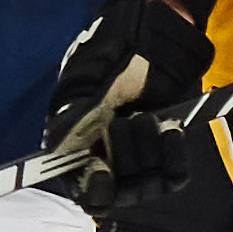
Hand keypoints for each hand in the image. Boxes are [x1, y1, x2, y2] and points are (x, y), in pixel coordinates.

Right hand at [44, 0, 211, 207]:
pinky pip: (174, 175)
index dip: (92, 188)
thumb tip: (58, 150)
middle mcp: (107, 163)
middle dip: (123, 156)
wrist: (155, 39)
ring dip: (147, 152)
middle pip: (117, 192)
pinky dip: (174, 155)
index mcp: (76, 150)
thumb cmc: (112, 56)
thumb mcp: (89, 81)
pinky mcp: (169, 157)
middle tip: (126, 119)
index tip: (101, 171)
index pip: (84, 192)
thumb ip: (76, 116)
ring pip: (145, 186)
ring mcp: (140, 163)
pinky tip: (171, 129)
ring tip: (146, 116)